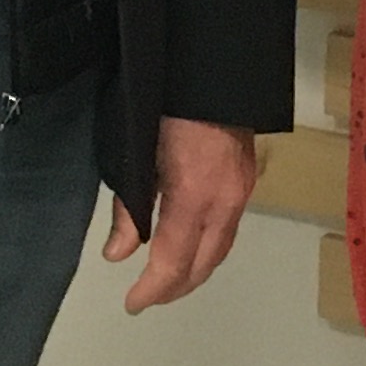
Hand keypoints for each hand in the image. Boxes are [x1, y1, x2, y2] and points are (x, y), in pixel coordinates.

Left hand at [103, 117, 255, 311]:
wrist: (213, 62)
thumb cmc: (164, 100)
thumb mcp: (134, 150)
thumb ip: (129, 204)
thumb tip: (118, 253)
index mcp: (193, 195)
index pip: (173, 262)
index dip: (152, 290)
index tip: (132, 304)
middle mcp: (225, 200)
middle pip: (204, 264)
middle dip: (176, 288)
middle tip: (148, 297)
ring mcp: (241, 188)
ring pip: (221, 248)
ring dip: (195, 269)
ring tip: (168, 277)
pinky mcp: (246, 175)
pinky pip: (228, 227)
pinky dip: (208, 246)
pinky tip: (191, 241)